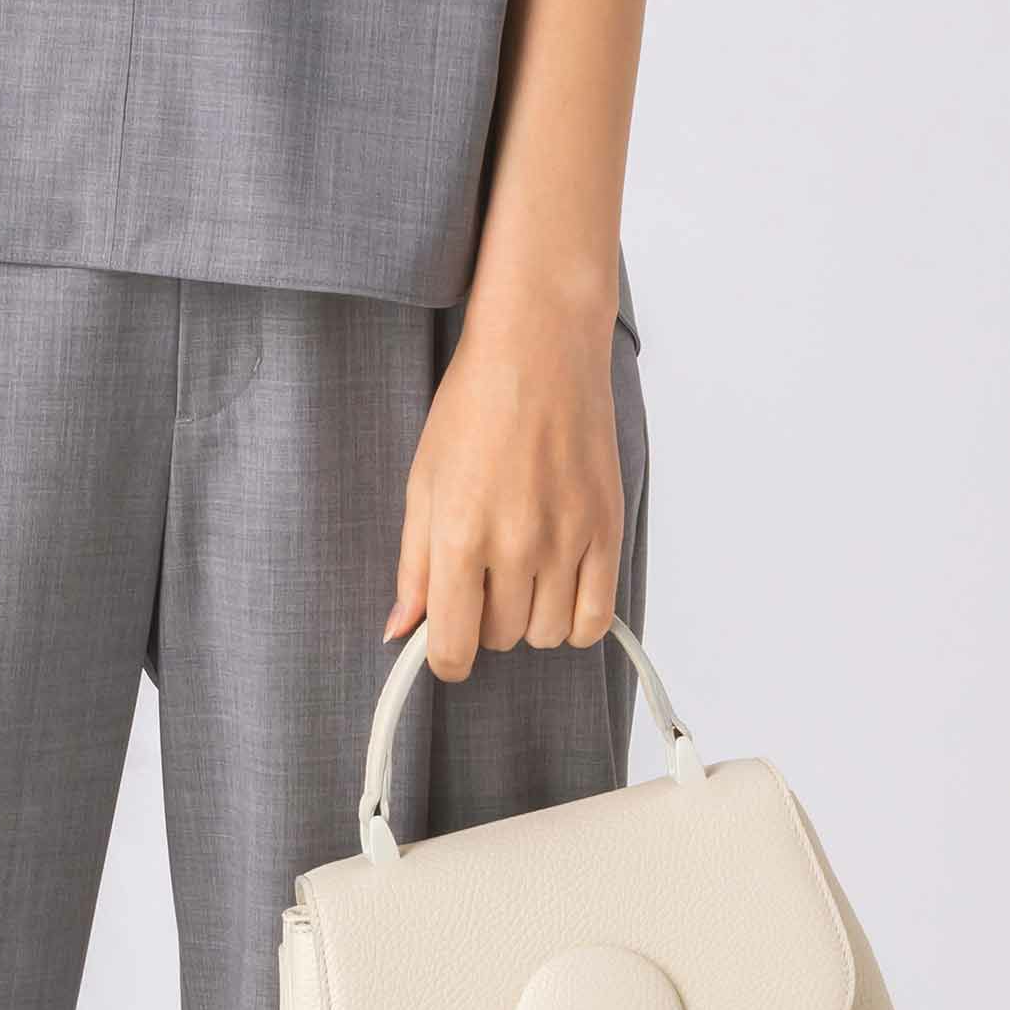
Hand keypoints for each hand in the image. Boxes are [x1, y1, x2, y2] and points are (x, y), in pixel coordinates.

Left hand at [387, 286, 623, 681]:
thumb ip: (413, 568)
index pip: (453, 647)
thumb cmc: (474, 409)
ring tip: (520, 573)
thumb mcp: (422, 486)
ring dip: (529, 619)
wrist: (540, 350)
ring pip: (547, 635)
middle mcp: (518, 545)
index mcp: (461, 536)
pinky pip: (595, 618)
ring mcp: (569, 540)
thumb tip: (400, 632)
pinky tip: (558, 587)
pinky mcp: (608, 529)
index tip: (444, 646)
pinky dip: (573, 619)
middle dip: (485, 622)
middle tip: (481, 577)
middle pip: (501, 640)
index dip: (444, 659)